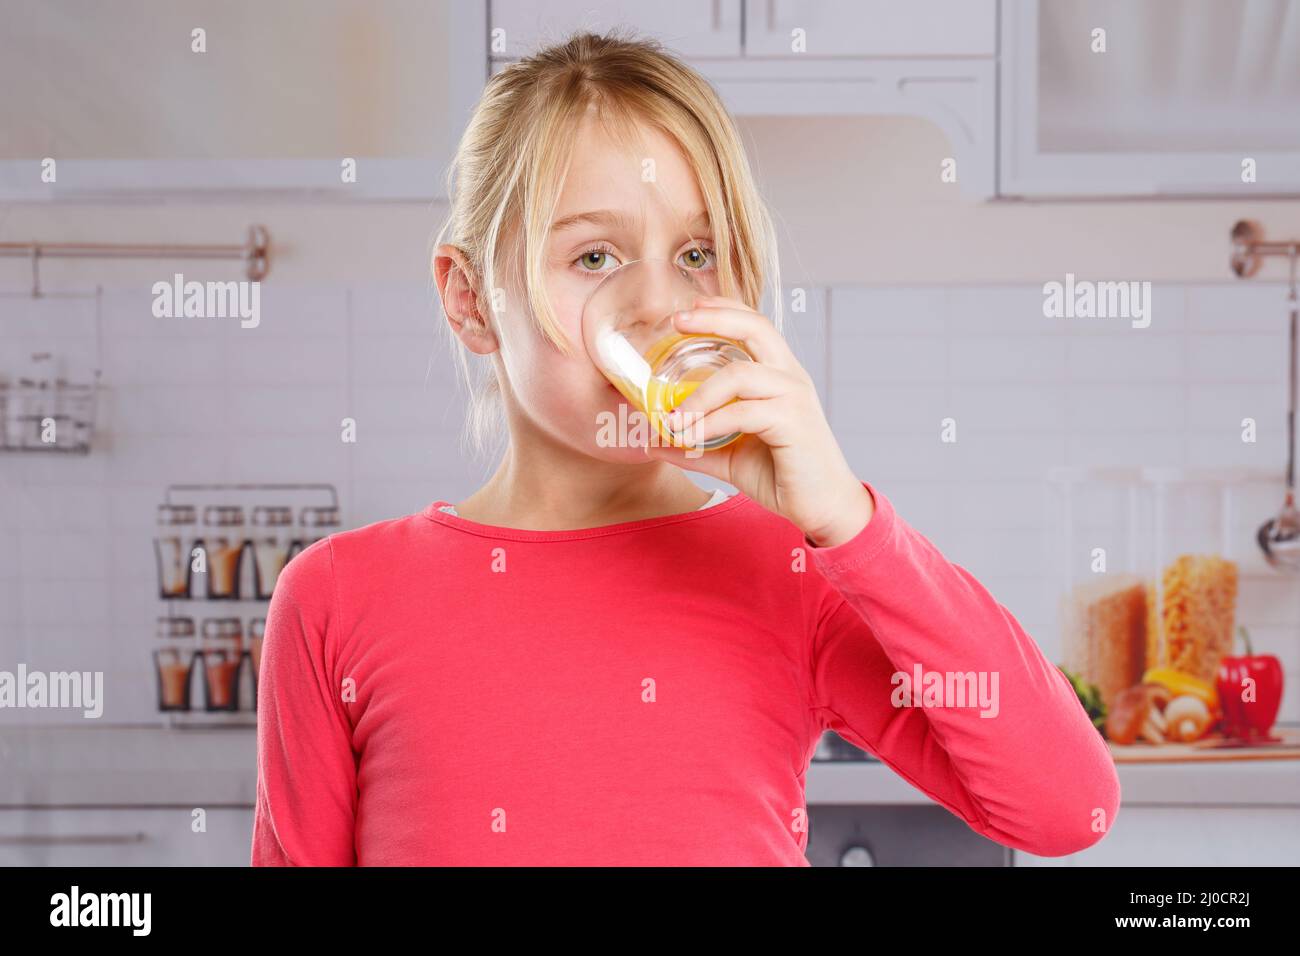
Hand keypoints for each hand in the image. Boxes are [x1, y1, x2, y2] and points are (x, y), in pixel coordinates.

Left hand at [642, 294, 873, 546]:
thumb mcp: (730, 458)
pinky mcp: (794, 422)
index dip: (724, 309)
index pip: (754, 325)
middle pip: (755, 327)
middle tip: (676, 322)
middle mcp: (790, 378)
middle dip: (713, 319)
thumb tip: (655, 440)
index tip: (690, 307)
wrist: (822, 508)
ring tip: (671, 419)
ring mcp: (794, 397)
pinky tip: (690, 438)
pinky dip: (710, 423)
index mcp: (779, 376)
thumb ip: (697, 445)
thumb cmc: (783, 476)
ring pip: (739, 376)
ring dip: (698, 396)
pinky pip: (743, 412)